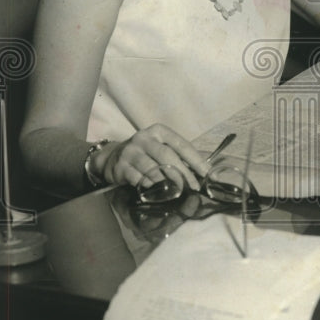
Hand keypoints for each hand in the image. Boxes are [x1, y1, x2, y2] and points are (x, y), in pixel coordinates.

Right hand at [93, 124, 209, 190]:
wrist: (113, 157)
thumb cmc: (146, 153)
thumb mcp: (161, 147)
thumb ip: (179, 155)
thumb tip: (204, 171)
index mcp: (159, 131)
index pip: (181, 145)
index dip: (196, 160)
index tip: (206, 173)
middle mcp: (144, 138)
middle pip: (168, 157)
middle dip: (184, 174)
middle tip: (193, 187)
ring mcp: (131, 152)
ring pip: (153, 169)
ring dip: (166, 181)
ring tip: (174, 189)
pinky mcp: (121, 166)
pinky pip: (139, 179)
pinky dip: (149, 185)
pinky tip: (152, 187)